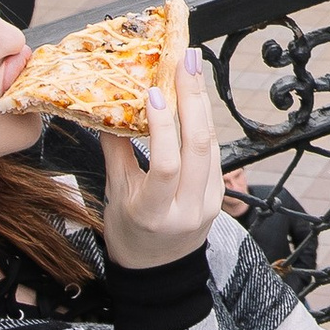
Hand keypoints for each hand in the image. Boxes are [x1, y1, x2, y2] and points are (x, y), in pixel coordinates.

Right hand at [99, 51, 222, 268]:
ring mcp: (209, 203)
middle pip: (198, 147)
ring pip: (210, 145)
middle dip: (193, 98)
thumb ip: (115, 151)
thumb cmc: (129, 232)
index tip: (153, 92)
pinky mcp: (219, 195)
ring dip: (202, 104)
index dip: (162, 127)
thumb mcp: (115, 194)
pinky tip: (195, 98)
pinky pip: (214, 153)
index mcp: (156, 213)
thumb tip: (110, 106)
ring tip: (192, 69)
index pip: (166, 165)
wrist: (158, 268)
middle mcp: (188, 209)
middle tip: (185, 61)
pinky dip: (204, 123)